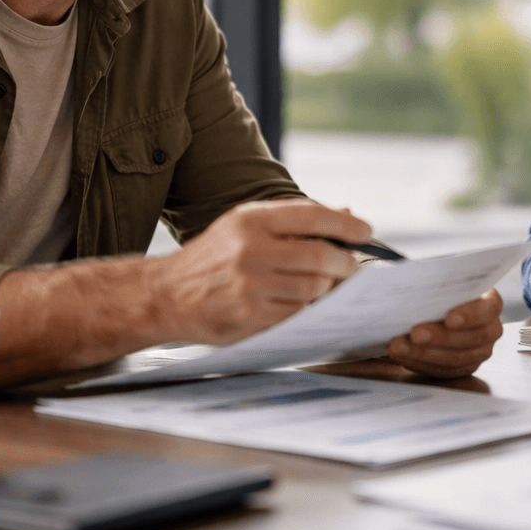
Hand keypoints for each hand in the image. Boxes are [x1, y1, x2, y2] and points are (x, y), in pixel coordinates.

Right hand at [150, 199, 369, 344]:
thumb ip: (292, 220)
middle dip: (346, 264)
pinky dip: (310, 310)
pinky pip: (297, 314)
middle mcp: (250, 249)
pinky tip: (309, 305)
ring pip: (314, 289)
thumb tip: (347, 213)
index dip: (346, 224)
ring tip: (330, 286)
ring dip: (330, 290)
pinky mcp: (249, 316)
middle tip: (353, 268)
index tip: (366, 232)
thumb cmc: (213, 257)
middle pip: (321, 256)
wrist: (164, 295)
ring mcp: (249, 285)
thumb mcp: (243, 225)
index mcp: (251, 219)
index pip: (312, 215)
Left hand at [387, 290, 504, 378]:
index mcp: (490, 302)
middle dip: (440, 337)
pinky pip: (443, 371)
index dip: (471, 315)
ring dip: (424, 353)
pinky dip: (420, 363)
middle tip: (414, 333)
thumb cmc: (439, 289)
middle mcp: (490, 329)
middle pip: (472, 338)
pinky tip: (402, 355)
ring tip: (399, 346)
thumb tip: (419, 285)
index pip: (489, 309)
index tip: (448, 318)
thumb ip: (438, 282)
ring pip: (456, 358)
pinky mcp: (462, 367)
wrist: (433, 307)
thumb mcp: (441, 279)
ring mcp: (479, 352)